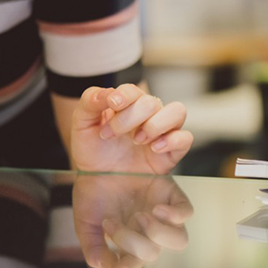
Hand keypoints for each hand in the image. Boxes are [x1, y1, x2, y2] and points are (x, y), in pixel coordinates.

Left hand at [71, 84, 193, 173]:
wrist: (99, 177)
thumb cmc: (94, 150)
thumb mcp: (82, 124)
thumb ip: (90, 102)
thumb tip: (108, 92)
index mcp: (128, 104)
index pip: (134, 90)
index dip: (125, 95)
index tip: (113, 104)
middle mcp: (149, 114)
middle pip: (152, 102)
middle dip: (130, 118)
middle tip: (113, 134)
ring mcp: (163, 131)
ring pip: (178, 111)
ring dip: (156, 124)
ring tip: (138, 140)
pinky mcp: (172, 151)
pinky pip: (186, 138)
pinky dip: (172, 140)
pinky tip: (154, 148)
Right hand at [73, 173, 193, 267]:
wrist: (101, 156)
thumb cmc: (94, 189)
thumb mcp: (86, 219)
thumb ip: (92, 244)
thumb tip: (99, 266)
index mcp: (128, 240)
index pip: (133, 263)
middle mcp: (148, 231)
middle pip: (155, 253)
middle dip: (137, 246)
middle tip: (114, 223)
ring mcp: (162, 214)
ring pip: (179, 239)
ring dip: (160, 233)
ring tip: (141, 216)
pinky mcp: (171, 194)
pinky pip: (186, 212)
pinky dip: (175, 215)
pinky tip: (156, 208)